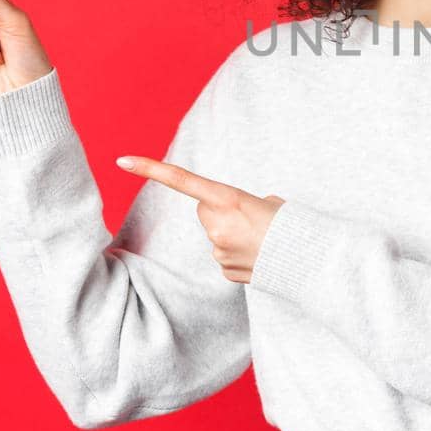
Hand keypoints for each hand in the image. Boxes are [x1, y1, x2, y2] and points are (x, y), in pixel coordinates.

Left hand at [116, 156, 285, 283]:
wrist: (308, 260)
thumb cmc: (291, 225)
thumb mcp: (270, 203)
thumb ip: (244, 205)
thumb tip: (239, 217)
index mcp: (228, 198)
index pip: (181, 180)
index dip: (150, 169)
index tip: (122, 160)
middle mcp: (216, 224)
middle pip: (207, 212)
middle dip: (224, 213)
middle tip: (253, 219)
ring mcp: (218, 249)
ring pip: (218, 237)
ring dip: (236, 236)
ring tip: (262, 240)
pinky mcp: (224, 270)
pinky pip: (226, 257)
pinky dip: (241, 256)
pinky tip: (259, 256)